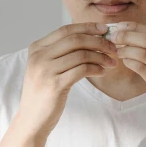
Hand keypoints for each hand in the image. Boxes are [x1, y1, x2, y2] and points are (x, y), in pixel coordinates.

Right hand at [17, 22, 117, 136]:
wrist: (32, 119)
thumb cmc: (43, 93)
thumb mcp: (47, 67)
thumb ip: (61, 52)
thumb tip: (90, 38)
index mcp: (37, 48)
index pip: (66, 30)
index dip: (87, 27)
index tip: (105, 30)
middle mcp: (39, 56)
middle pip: (75, 39)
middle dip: (99, 41)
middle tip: (113, 48)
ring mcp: (46, 70)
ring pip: (81, 54)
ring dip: (101, 57)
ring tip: (111, 62)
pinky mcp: (55, 85)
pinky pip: (82, 70)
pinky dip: (96, 69)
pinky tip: (103, 72)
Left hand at [111, 21, 145, 136]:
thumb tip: (141, 32)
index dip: (136, 27)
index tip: (121, 25)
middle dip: (128, 35)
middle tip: (113, 36)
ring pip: (144, 54)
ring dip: (126, 49)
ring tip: (117, 50)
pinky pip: (143, 70)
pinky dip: (130, 63)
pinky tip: (124, 61)